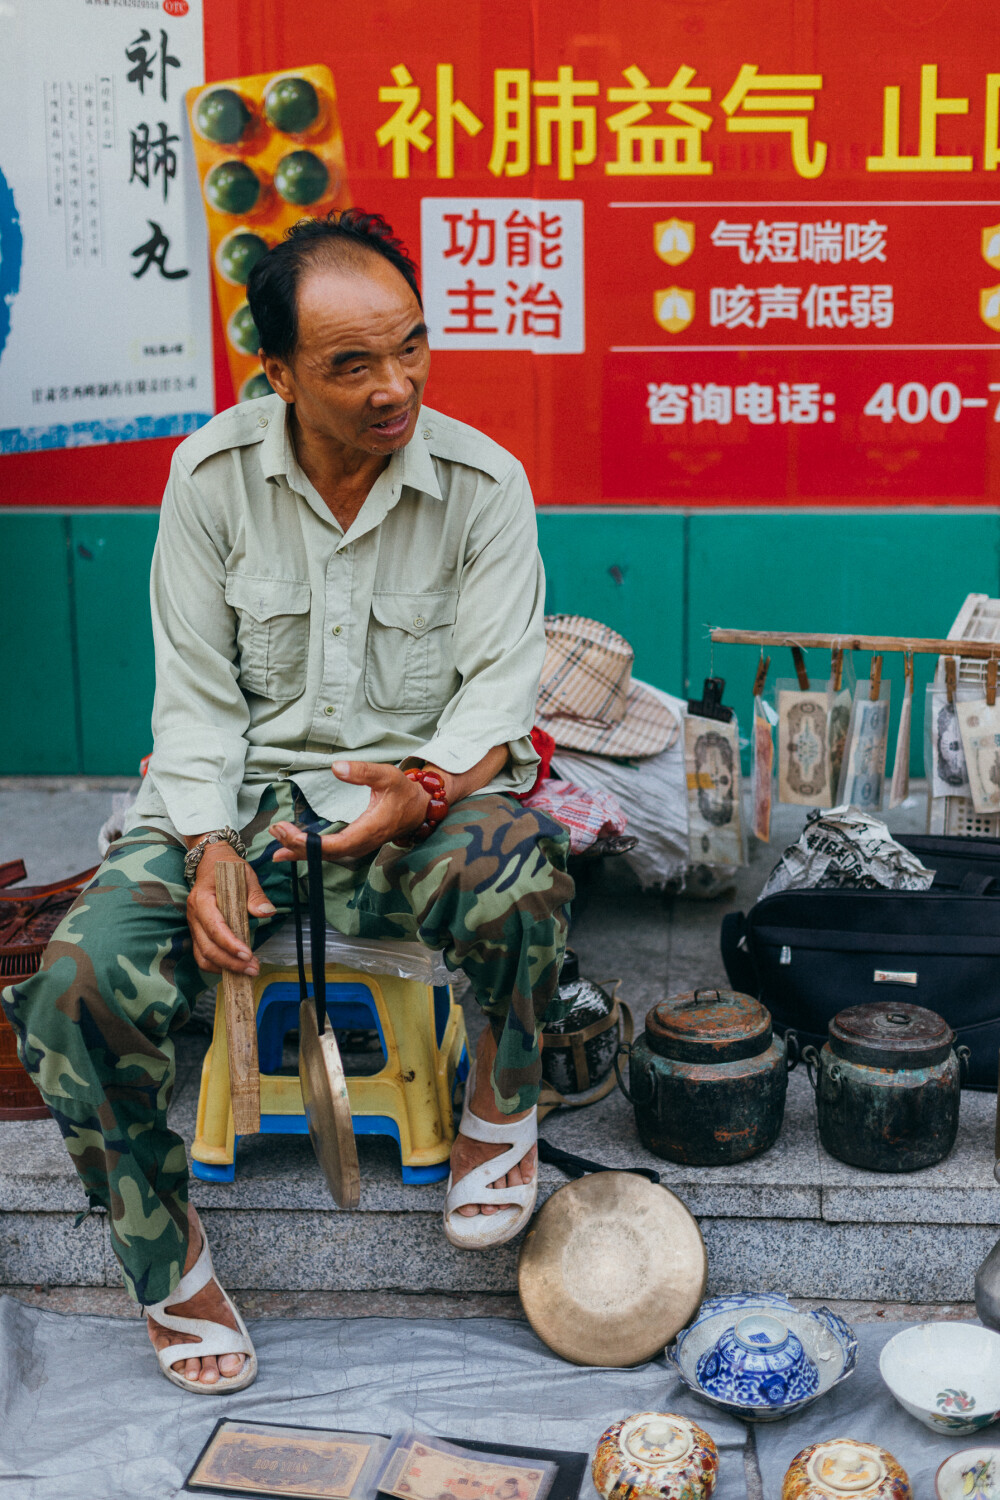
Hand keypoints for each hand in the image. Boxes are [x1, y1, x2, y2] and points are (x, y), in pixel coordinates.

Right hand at [186, 843, 275, 975]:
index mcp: (203, 899)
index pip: (214, 928)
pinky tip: (235, 967)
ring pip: (202, 956)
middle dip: (230, 963)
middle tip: (253, 969)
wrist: (210, 861)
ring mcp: (193, 925)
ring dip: (223, 968)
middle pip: (207, 948)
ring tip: (247, 971)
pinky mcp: (198, 932)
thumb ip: (255, 895)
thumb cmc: (228, 867)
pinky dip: (217, 965)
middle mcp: (193, 915)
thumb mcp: (245, 874)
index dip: (230, 944)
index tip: (248, 955)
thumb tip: (267, 913)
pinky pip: (203, 954)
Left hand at [269, 761, 429, 863]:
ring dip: (299, 849)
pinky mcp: (353, 845)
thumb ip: (362, 771)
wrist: (418, 809)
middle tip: (276, 830)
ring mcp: (358, 847)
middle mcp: (362, 843)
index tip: (290, 833)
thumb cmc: (403, 792)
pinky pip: (327, 852)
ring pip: (325, 855)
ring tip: (276, 838)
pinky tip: (289, 848)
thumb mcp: (387, 775)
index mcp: (370, 829)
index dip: (311, 843)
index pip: (336, 844)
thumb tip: (336, 767)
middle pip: (326, 853)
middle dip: (298, 845)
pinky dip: (307, 851)